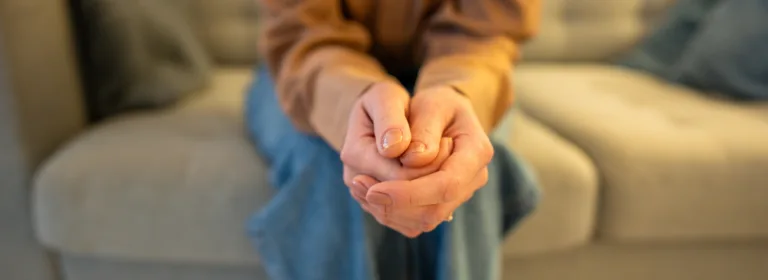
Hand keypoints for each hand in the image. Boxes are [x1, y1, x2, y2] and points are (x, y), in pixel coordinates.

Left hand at [364, 86, 493, 230]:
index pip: (446, 184)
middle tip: (357, 183)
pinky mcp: (440, 205)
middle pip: (433, 210)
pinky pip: (413, 223)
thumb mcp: (430, 103)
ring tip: (358, 184)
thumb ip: (423, 128)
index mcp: (476, 151)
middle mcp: (473, 178)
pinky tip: (367, 191)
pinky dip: (388, 212)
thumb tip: (411, 158)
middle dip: (394, 204)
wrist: (442, 113)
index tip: (374, 189)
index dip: (409, 193)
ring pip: (422, 221)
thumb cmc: (436, 104)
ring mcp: (459, 196)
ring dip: (387, 210)